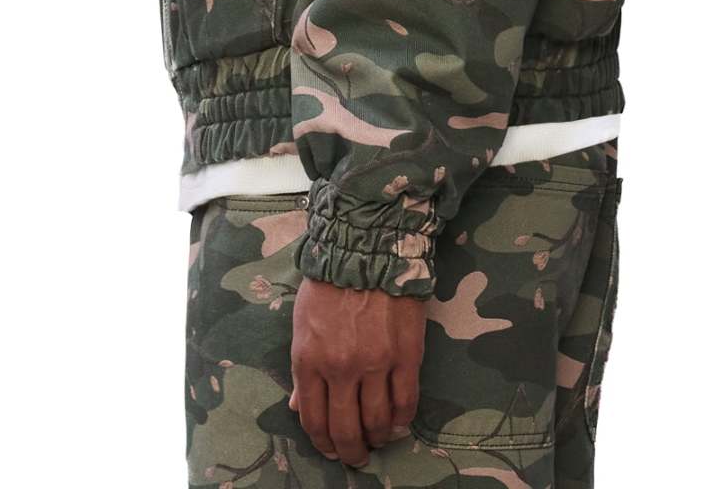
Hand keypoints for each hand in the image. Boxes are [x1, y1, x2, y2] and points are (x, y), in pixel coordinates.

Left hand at [287, 275, 425, 466]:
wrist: (367, 248)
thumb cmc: (329, 284)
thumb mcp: (302, 324)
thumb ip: (302, 369)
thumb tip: (299, 407)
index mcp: (309, 360)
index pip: (313, 419)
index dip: (323, 443)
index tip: (331, 449)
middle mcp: (340, 368)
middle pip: (346, 429)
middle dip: (350, 451)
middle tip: (356, 456)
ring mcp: (375, 363)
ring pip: (377, 421)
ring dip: (378, 438)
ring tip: (379, 438)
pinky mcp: (406, 355)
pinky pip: (405, 402)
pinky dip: (402, 419)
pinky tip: (398, 421)